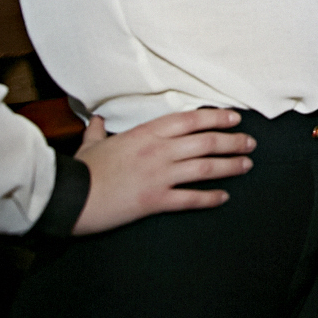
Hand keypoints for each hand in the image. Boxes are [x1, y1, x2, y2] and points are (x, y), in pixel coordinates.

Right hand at [71, 109, 255, 234]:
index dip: (216, 117)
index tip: (234, 117)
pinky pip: (189, 198)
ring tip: (246, 165)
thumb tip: (97, 120)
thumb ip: (98, 131)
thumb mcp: (90, 145)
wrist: (68, 197)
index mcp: (146, 133)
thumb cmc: (80, 170)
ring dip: (230, 166)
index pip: (190, 120)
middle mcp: (158, 151)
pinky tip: (223, 197)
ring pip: (204, 168)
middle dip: (232, 141)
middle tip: (250, 143)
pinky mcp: (154, 200)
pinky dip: (210, 198)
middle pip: (205, 142)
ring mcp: (158, 175)